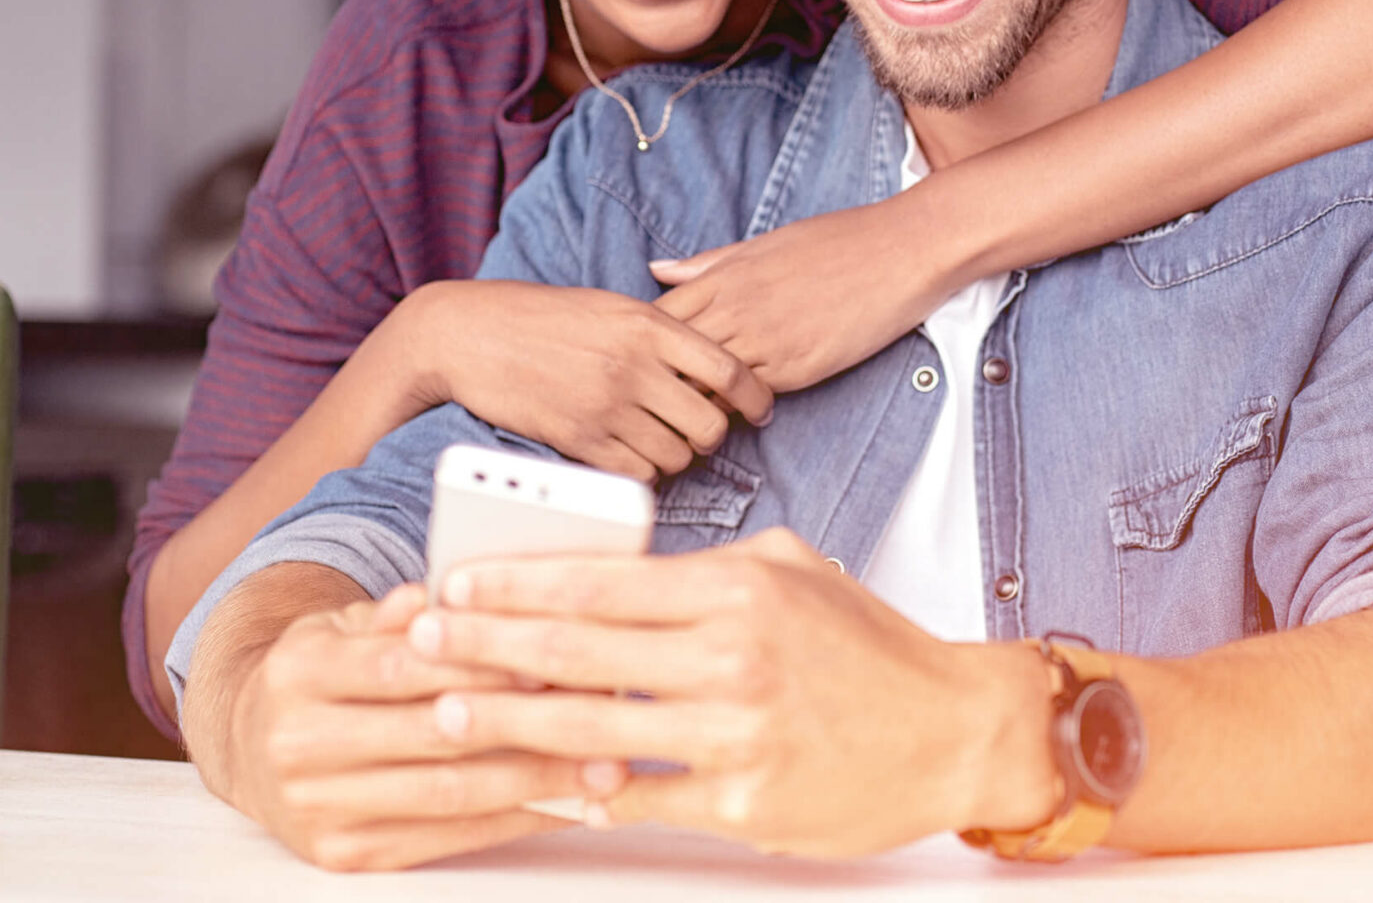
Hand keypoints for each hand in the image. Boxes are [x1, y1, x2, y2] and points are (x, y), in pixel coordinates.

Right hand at [209, 581, 618, 871]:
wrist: (246, 748)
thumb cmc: (323, 675)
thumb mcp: (345, 626)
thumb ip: (401, 611)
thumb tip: (455, 594)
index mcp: (300, 670)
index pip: (403, 666)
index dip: (482, 663)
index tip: (555, 657)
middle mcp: (297, 743)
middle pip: (432, 735)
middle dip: (526, 725)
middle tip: (602, 715)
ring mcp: (316, 806)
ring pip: (446, 794)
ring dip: (534, 782)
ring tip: (603, 769)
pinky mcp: (339, 854)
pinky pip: (442, 839)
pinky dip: (508, 822)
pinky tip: (560, 805)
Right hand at [393, 280, 773, 481]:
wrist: (472, 334)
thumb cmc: (543, 317)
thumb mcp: (611, 307)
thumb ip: (661, 333)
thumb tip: (711, 365)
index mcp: (649, 325)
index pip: (730, 369)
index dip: (757, 396)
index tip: (761, 408)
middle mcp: (634, 366)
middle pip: (712, 423)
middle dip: (713, 433)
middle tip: (698, 429)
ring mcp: (606, 406)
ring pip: (679, 455)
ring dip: (678, 455)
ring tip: (660, 440)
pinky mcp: (579, 440)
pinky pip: (638, 474)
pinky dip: (644, 472)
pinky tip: (631, 455)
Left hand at [402, 529, 1060, 857]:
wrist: (953, 729)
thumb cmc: (868, 645)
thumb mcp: (791, 569)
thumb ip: (703, 567)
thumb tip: (615, 568)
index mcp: (737, 590)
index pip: (600, 582)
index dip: (516, 584)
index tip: (456, 584)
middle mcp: (733, 658)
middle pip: (577, 652)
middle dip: (485, 645)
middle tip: (419, 640)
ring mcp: (737, 737)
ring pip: (594, 729)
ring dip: (508, 721)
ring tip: (449, 710)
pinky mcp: (745, 805)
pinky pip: (640, 800)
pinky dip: (579, 792)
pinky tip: (530, 783)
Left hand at [648, 199, 961, 392]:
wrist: (900, 251)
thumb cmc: (837, 242)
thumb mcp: (764, 244)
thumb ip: (709, 263)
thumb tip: (657, 270)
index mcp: (724, 276)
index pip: (657, 319)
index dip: (642, 345)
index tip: (638, 361)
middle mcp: (736, 309)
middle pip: (670, 358)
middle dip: (654, 381)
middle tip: (646, 402)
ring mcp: (765, 341)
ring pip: (702, 385)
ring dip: (689, 403)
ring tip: (680, 420)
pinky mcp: (796, 368)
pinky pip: (746, 399)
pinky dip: (731, 410)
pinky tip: (728, 416)